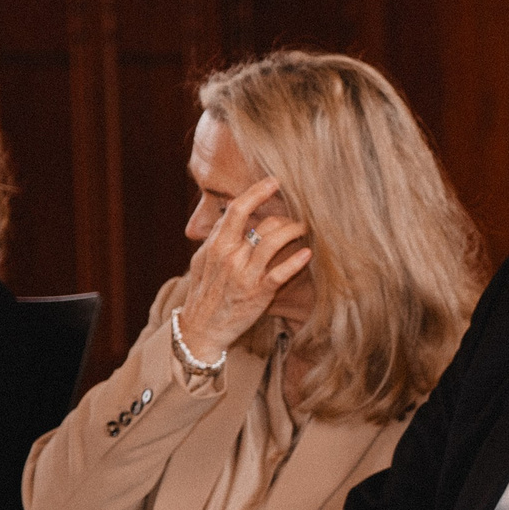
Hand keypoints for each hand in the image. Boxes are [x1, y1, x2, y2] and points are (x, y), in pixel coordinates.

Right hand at [177, 176, 311, 360]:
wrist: (201, 328)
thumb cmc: (205, 292)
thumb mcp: (203, 261)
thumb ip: (217, 238)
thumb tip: (230, 215)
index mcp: (216, 246)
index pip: (236, 210)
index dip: (256, 192)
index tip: (274, 181)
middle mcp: (230, 256)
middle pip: (261, 224)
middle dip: (283, 216)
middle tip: (297, 215)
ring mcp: (245, 275)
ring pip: (273, 242)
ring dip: (293, 231)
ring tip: (305, 228)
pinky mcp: (258, 293)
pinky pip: (280, 272)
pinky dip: (296, 261)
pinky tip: (307, 253)